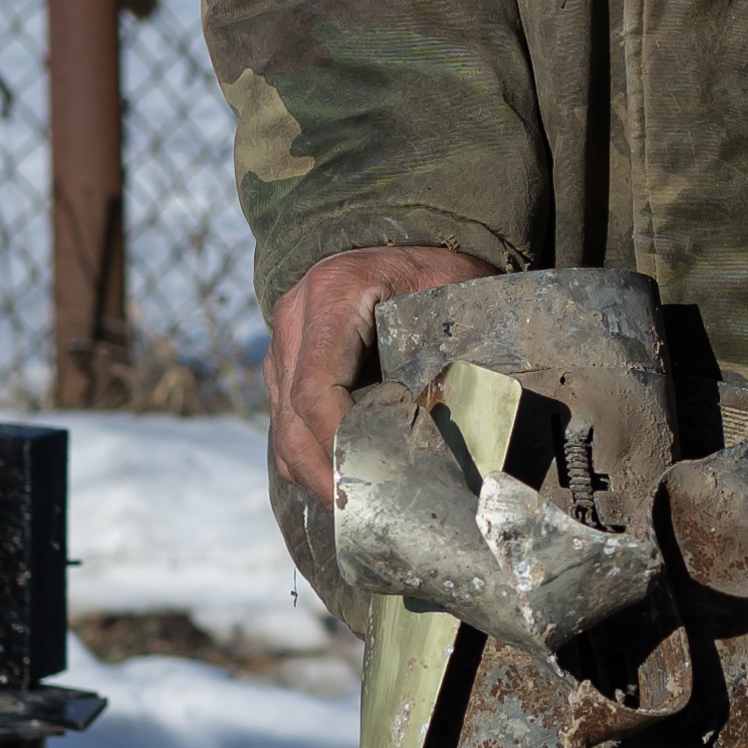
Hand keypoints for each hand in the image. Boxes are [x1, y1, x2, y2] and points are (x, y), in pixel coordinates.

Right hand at [261, 242, 488, 514]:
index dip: (338, 443)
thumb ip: (452, 352)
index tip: (372, 480)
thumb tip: (466, 432)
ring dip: (315, 474)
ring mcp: (282, 342)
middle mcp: (294, 318)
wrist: (406, 232)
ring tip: (356, 510)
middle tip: (364, 515)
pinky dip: (311, 459)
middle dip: (325, 474)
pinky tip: (346, 484)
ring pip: (281, 428)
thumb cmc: (439, 264)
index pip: (316, 389)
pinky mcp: (285, 364)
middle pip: (291, 418)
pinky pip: (286, 423)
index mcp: (333, 294)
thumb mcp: (455, 295)